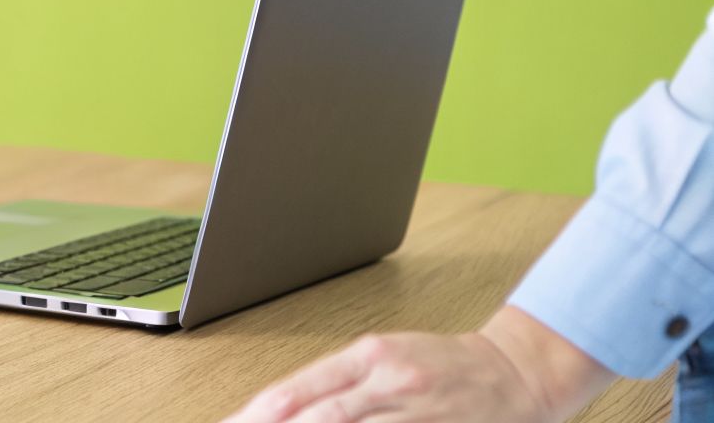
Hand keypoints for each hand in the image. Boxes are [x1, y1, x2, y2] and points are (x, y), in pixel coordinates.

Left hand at [223, 307, 613, 422]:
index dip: (256, 415)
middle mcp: (387, 380)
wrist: (517, 371)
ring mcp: (413, 410)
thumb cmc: (444, 367)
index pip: (296, 390)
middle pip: (315, 418)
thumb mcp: (386, 360)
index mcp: (367, 356)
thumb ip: (337, 386)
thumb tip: (281, 410)